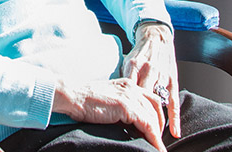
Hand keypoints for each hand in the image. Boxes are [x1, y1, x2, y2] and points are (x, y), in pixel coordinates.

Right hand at [53, 78, 167, 151]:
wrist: (71, 96)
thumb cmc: (83, 101)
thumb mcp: (107, 100)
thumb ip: (120, 106)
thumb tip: (128, 123)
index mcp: (127, 85)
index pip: (150, 98)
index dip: (156, 114)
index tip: (156, 128)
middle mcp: (131, 87)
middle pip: (156, 106)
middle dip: (160, 124)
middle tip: (158, 139)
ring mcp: (130, 96)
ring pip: (153, 117)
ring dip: (158, 134)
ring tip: (158, 147)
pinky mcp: (127, 107)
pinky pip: (147, 124)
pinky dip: (153, 137)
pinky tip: (155, 146)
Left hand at [123, 22, 180, 137]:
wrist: (156, 37)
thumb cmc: (139, 53)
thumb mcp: (126, 63)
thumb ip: (123, 80)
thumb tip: (115, 100)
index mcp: (133, 66)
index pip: (127, 92)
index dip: (123, 109)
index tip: (119, 123)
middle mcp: (148, 71)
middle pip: (142, 99)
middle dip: (139, 117)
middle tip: (137, 135)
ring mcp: (162, 76)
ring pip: (157, 102)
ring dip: (155, 121)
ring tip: (153, 138)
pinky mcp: (172, 80)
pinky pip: (174, 102)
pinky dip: (174, 118)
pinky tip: (174, 132)